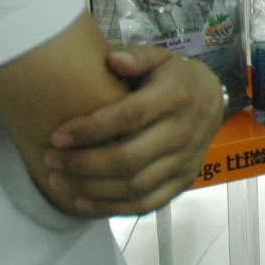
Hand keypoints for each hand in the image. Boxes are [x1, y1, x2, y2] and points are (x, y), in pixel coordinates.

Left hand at [42, 45, 224, 215]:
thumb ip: (137, 56)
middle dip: (83, 164)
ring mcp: (185, 161)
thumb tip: (114, 60)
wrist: (212, 101)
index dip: (91, 129)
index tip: (57, 135)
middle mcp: (183, 132)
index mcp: (176, 96)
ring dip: (91, 189)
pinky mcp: (183, 182)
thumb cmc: (174, 78)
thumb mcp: (160, 57)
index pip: (130, 117)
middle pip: (128, 158)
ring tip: (58, 182)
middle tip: (52, 161)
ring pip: (134, 186)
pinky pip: (146, 204)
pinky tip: (83, 201)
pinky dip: (112, 208)